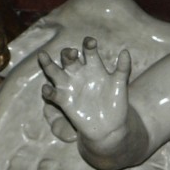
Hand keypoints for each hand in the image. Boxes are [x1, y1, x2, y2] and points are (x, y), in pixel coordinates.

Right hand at [38, 38, 131, 154]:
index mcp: (94, 67)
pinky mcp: (64, 100)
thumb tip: (126, 51)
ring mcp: (70, 86)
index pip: (89, 51)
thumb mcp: (120, 85)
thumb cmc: (116, 103)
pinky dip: (49, 91)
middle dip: (69, 54)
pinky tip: (47, 89)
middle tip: (73, 53)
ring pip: (55, 72)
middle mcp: (79, 74)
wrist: (110, 127)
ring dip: (48, 64)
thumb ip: (123, 69)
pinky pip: (54, 94)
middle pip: (69, 59)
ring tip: (43, 55)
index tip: (91, 43)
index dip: (89, 45)